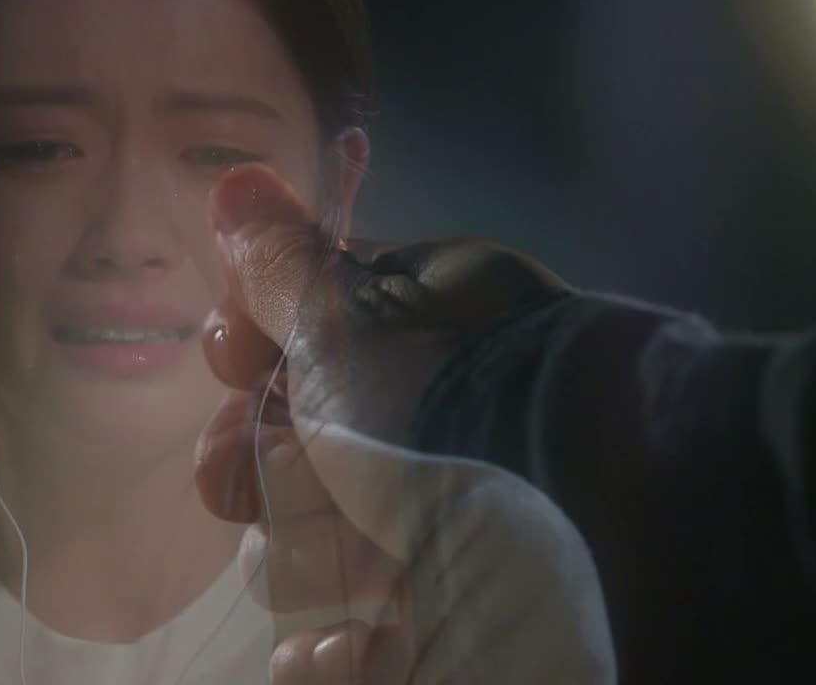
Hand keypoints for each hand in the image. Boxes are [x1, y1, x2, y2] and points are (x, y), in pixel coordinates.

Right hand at [194, 166, 612, 683]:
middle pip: (297, 448)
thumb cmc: (445, 403)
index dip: (253, 345)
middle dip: (255, 463)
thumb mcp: (351, 319)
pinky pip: (349, 648)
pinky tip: (345, 648)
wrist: (582, 531)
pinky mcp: (443, 631)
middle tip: (248, 474)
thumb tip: (235, 178)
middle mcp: (432, 430)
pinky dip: (333, 656)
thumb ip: (284, 263)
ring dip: (299, 560)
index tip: (232, 355)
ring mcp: (439, 536)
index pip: (310, 334)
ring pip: (313, 552)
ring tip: (327, 568)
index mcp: (423, 340)